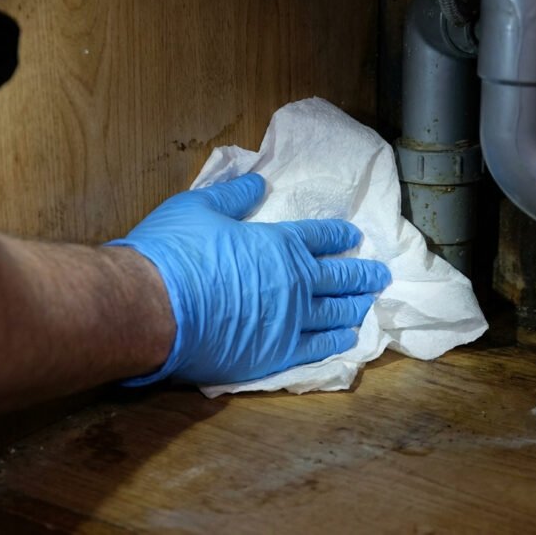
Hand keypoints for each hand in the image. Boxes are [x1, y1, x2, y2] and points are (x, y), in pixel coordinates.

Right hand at [108, 173, 390, 385]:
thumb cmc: (174, 252)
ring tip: (369, 304)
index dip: (338, 236)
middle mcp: (294, 282)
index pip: (319, 237)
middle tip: (381, 274)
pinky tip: (348, 340)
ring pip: (334, 314)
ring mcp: (289, 321)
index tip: (354, 238)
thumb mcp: (199, 208)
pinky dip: (336, 342)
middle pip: (338, 277)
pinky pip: (316, 348)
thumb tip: (257, 180)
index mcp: (278, 244)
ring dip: (354, 307)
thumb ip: (232, 196)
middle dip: (362, 274)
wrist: (155, 308)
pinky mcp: (275, 355)